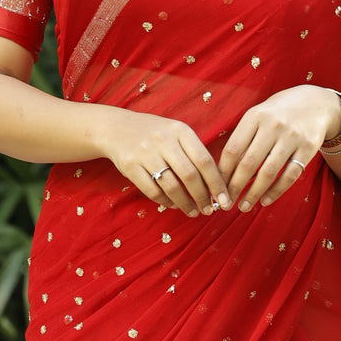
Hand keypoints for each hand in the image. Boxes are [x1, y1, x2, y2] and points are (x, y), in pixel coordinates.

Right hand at [99, 108, 231, 217]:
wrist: (116, 128)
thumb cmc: (155, 134)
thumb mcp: (176, 133)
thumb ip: (194, 152)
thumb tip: (216, 184)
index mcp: (180, 130)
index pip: (204, 160)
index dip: (216, 183)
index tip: (225, 199)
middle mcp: (163, 140)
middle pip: (189, 175)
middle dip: (202, 197)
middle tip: (209, 210)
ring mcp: (145, 152)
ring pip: (171, 186)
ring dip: (185, 203)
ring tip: (193, 211)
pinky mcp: (129, 165)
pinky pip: (152, 190)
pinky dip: (165, 201)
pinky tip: (174, 205)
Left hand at [218, 86, 340, 211]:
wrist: (315, 103)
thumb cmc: (278, 114)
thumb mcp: (258, 116)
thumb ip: (243, 138)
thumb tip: (223, 172)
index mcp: (255, 116)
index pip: (233, 149)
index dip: (223, 172)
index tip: (217, 187)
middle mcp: (273, 125)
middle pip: (248, 163)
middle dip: (235, 187)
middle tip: (226, 203)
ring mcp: (292, 137)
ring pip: (268, 172)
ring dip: (253, 193)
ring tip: (243, 206)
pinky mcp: (308, 148)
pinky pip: (290, 175)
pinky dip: (276, 191)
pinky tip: (265, 201)